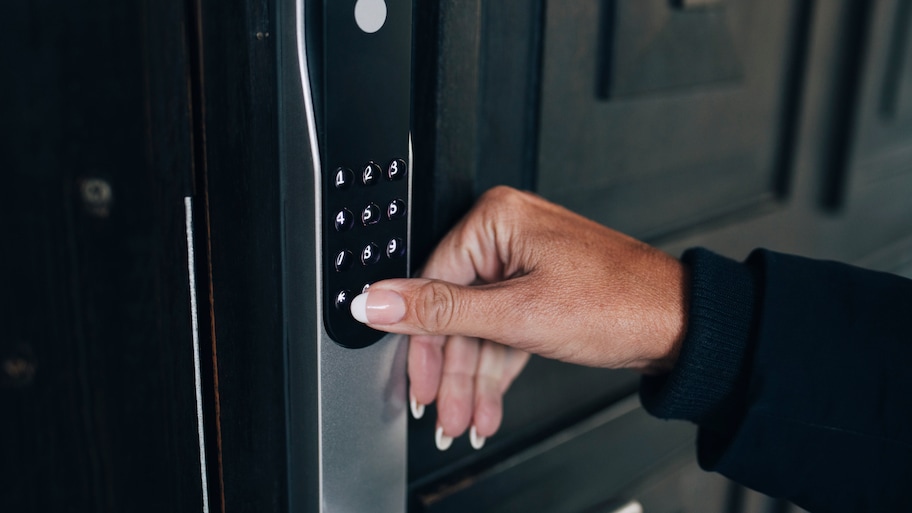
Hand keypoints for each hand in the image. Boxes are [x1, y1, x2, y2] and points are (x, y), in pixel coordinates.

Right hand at [350, 186, 688, 449]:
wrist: (682, 325)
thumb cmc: (619, 304)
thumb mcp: (517, 314)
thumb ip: (440, 311)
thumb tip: (374, 300)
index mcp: (496, 220)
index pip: (432, 282)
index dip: (422, 343)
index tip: (415, 382)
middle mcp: (508, 234)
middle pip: (455, 310)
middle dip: (452, 372)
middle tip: (441, 414)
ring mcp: (525, 261)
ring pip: (480, 327)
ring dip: (473, 380)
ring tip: (465, 419)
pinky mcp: (540, 287)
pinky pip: (504, 329)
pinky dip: (497, 368)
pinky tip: (488, 403)